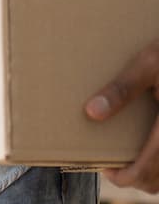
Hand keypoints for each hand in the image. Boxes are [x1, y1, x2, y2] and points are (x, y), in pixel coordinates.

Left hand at [85, 38, 158, 191]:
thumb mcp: (146, 64)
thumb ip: (121, 90)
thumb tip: (91, 113)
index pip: (149, 168)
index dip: (126, 178)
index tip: (107, 172)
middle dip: (137, 178)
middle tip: (114, 165)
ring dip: (151, 172)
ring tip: (127, 157)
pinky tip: (145, 147)